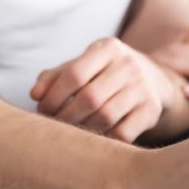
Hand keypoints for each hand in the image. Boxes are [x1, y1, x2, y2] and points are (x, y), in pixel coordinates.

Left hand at [30, 38, 176, 142]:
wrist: (153, 80)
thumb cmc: (104, 74)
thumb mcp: (82, 66)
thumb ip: (54, 77)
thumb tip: (35, 95)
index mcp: (108, 48)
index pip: (74, 74)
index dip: (53, 96)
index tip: (42, 110)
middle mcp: (129, 64)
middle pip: (89, 98)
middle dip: (65, 117)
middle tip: (54, 126)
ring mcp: (143, 88)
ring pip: (105, 117)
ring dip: (82, 130)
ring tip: (70, 133)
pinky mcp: (152, 110)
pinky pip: (123, 133)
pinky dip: (103, 140)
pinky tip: (93, 139)